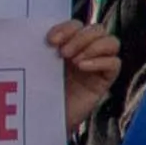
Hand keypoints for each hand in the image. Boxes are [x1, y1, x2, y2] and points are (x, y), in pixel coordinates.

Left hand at [43, 20, 119, 134]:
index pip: (77, 25)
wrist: (44, 119)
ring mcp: (97, 65)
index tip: (51, 41)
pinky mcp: (105, 80)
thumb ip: (39, 49)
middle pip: (97, 29)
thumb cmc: (37, 91)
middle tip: (63, 54)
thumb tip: (31, 33)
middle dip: (80, 38)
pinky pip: (114, 63)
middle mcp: (86, 52)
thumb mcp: (36, 65)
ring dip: (93, 47)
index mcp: (69, 44)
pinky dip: (100, 61)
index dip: (67, 28)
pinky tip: (83, 67)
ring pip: (111, 42)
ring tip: (75, 61)